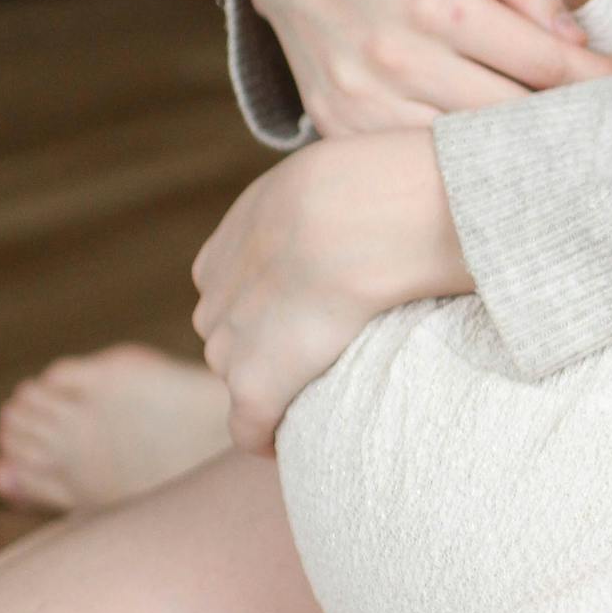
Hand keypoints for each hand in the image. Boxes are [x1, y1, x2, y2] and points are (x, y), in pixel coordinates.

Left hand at [192, 133, 470, 451]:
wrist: (367, 214)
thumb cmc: (381, 182)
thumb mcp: (340, 165)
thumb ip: (337, 193)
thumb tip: (392, 188)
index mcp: (237, 237)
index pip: (238, 287)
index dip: (275, 306)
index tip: (316, 317)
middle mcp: (220, 290)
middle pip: (231, 334)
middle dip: (265, 348)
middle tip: (328, 358)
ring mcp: (232, 340)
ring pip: (240, 378)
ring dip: (273, 390)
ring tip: (324, 397)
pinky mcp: (255, 384)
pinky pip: (250, 427)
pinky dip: (267, 438)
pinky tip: (291, 446)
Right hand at [242, 0, 611, 133]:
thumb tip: (578, 45)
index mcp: (439, 1)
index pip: (546, 65)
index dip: (601, 86)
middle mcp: (399, 57)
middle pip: (513, 118)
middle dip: (565, 126)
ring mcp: (363, 99)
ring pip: (463, 154)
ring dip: (512, 154)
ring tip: (558, 154)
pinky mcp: (337, 125)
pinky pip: (410, 161)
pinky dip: (451, 164)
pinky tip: (487, 160)